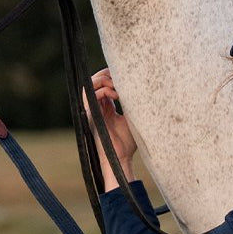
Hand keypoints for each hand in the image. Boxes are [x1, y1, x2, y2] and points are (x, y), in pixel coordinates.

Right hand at [85, 68, 137, 189]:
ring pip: (88, 85)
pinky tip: (116, 96)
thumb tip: (144, 91)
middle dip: (106, 74)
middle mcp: (96, 107)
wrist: (121, 159)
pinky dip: (103, 91)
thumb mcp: (133, 119)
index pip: (102, 83)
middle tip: (121, 79)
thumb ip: (133, 105)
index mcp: (105, 107)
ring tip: (117, 87)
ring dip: (103, 80)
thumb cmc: (127, 143)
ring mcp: (92, 111)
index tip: (126, 76)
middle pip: (92, 80)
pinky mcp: (90, 116)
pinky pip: (89, 96)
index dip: (111, 75)